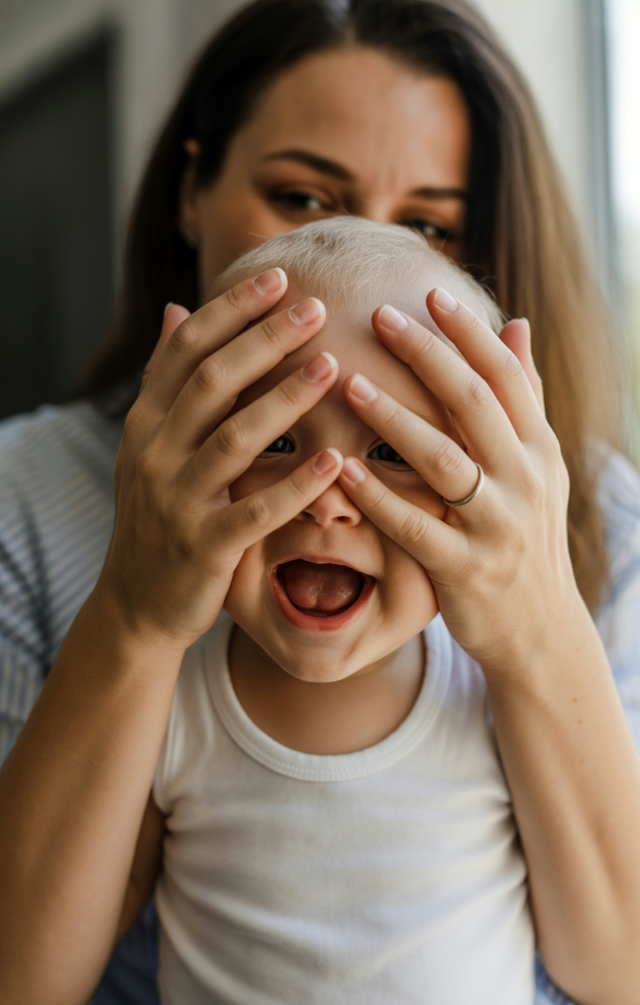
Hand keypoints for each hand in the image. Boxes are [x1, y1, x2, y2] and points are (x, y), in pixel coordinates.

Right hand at [97, 270, 342, 650]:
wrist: (137, 604)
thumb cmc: (159, 515)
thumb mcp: (150, 445)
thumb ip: (165, 381)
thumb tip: (174, 309)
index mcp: (147, 422)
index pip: (187, 350)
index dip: (232, 310)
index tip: (278, 276)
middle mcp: (156, 454)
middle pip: (213, 382)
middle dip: (265, 339)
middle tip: (316, 307)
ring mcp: (178, 501)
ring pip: (235, 439)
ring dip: (286, 399)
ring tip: (333, 367)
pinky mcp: (205, 547)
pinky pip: (256, 511)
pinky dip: (296, 485)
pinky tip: (336, 460)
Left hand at [339, 289, 574, 672]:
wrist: (540, 629)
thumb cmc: (523, 535)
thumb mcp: (535, 466)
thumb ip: (523, 399)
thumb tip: (515, 324)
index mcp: (538, 449)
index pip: (507, 376)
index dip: (468, 333)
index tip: (427, 293)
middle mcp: (525, 481)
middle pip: (475, 405)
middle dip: (428, 357)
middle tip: (379, 316)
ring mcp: (498, 527)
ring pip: (445, 462)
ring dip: (394, 419)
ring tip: (346, 383)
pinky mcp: (467, 571)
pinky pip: (418, 528)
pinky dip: (380, 497)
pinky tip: (342, 469)